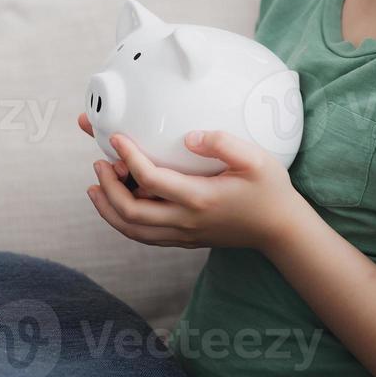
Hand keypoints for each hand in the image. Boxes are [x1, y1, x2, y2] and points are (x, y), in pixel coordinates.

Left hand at [77, 112, 305, 251]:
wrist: (280, 230)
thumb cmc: (269, 191)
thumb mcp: (255, 159)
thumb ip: (223, 143)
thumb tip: (190, 137)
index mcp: (199, 198)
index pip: (150, 179)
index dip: (128, 157)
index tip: (116, 138)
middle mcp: (185, 221)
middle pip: (130, 211)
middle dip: (107, 186)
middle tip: (99, 162)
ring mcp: (183, 234)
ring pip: (132, 229)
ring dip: (108, 208)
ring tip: (95, 187)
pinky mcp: (185, 240)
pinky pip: (144, 236)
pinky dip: (123, 222)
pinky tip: (118, 205)